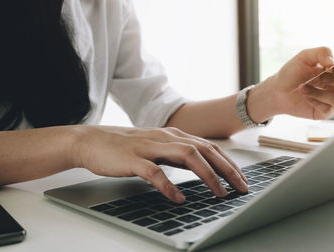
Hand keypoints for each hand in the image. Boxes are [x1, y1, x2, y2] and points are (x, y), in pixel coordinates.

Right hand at [71, 126, 247, 202]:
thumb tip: (203, 167)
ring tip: (219, 193)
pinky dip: (169, 185)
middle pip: (205, 150)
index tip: (242, 179)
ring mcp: (150, 147)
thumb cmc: (125, 147)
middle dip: (227, 169)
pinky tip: (179, 199)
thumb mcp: (158, 147)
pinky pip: (155, 172)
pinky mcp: (133, 159)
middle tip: (241, 187)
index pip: (209, 147)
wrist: (91, 141)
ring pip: (187, 156)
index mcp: (173, 135)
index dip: (228, 163)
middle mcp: (166, 138)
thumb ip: (179, 155)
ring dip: (207, 175)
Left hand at [247, 47, 333, 120]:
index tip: (331, 68)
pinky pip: (328, 109)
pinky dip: (315, 102)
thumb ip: (321, 53)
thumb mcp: (304, 57)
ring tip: (302, 88)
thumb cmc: (291, 73)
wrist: (277, 90)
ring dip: (318, 92)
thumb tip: (333, 62)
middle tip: (321, 79)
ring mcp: (330, 99)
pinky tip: (305, 97)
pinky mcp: (324, 112)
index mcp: (332, 70)